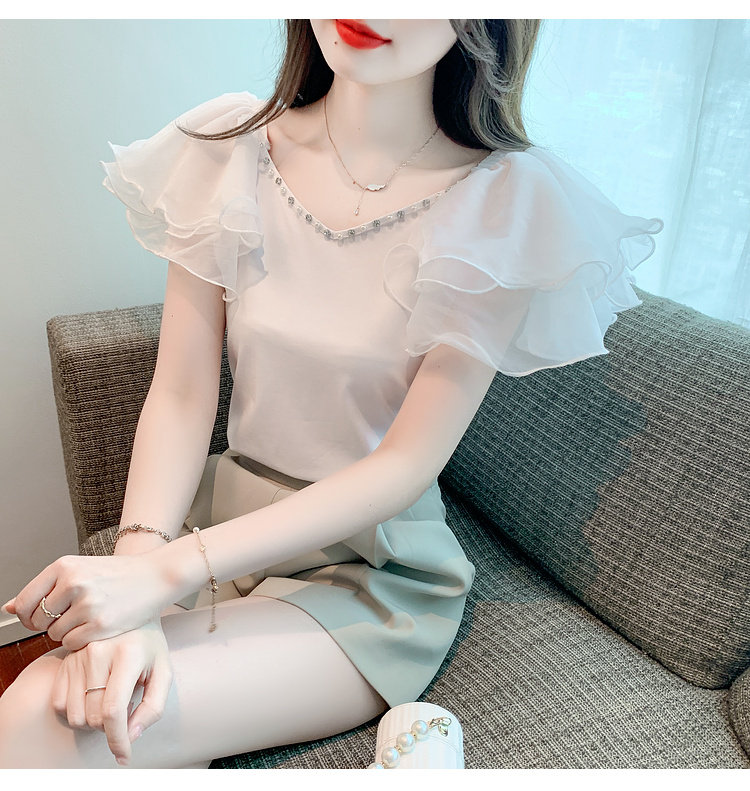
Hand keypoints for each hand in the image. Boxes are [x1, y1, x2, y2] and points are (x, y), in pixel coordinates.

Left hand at [3, 552, 174, 649]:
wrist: (155, 576)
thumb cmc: (117, 574)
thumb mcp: (79, 570)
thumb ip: (45, 588)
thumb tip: (8, 608)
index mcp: (64, 566)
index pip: (25, 601)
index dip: (29, 614)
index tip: (42, 614)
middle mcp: (73, 583)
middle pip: (38, 620)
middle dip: (49, 624)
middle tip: (71, 615)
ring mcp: (87, 604)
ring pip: (55, 634)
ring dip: (67, 632)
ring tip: (89, 617)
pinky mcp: (100, 624)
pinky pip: (72, 643)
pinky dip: (80, 640)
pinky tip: (96, 626)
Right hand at [51, 621, 172, 765]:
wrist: (129, 615)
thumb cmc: (149, 645)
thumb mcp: (163, 671)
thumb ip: (153, 706)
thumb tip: (130, 736)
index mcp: (127, 654)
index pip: (114, 709)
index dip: (117, 739)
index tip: (124, 756)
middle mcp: (98, 652)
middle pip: (94, 718)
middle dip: (111, 725)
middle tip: (126, 705)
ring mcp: (77, 656)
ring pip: (76, 716)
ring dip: (93, 720)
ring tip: (110, 699)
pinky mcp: (64, 661)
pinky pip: (60, 705)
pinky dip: (77, 710)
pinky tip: (93, 695)